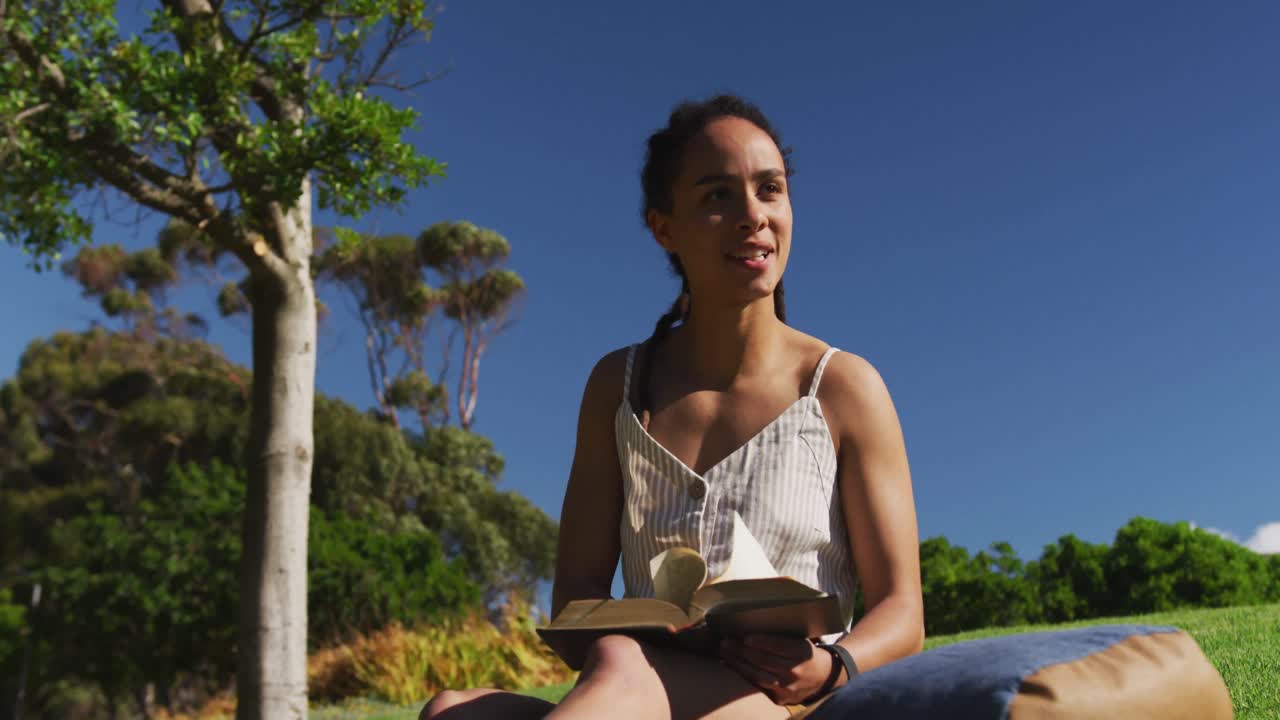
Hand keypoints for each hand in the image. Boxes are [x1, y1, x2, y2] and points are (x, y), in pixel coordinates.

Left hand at [718, 634, 832, 704]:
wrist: (822, 677)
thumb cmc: (804, 653)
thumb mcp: (800, 640)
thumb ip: (782, 635)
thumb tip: (752, 622)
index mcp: (802, 652)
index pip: (779, 646)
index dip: (761, 641)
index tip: (744, 636)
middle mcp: (795, 671)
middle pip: (764, 661)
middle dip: (742, 651)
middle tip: (725, 641)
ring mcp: (787, 687)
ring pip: (758, 675)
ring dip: (738, 663)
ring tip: (724, 652)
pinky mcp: (780, 698)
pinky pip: (757, 686)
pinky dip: (742, 675)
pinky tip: (730, 665)